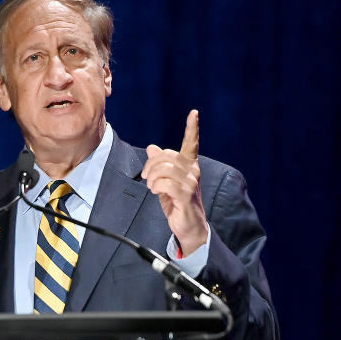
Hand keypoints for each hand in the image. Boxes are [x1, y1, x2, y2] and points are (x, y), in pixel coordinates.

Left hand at [141, 109, 208, 255]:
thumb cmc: (178, 203)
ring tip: (152, 187)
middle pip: (167, 155)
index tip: (194, 113)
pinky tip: (157, 192)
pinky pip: (166, 183)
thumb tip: (151, 148)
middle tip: (146, 177)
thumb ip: (160, 165)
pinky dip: (156, 187)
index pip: (192, 143)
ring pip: (165, 169)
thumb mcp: (166, 181)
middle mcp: (193, 171)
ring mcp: (191, 182)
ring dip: (152, 178)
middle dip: (151, 165)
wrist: (189, 227)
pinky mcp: (186, 195)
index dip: (192, 128)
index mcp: (190, 165)